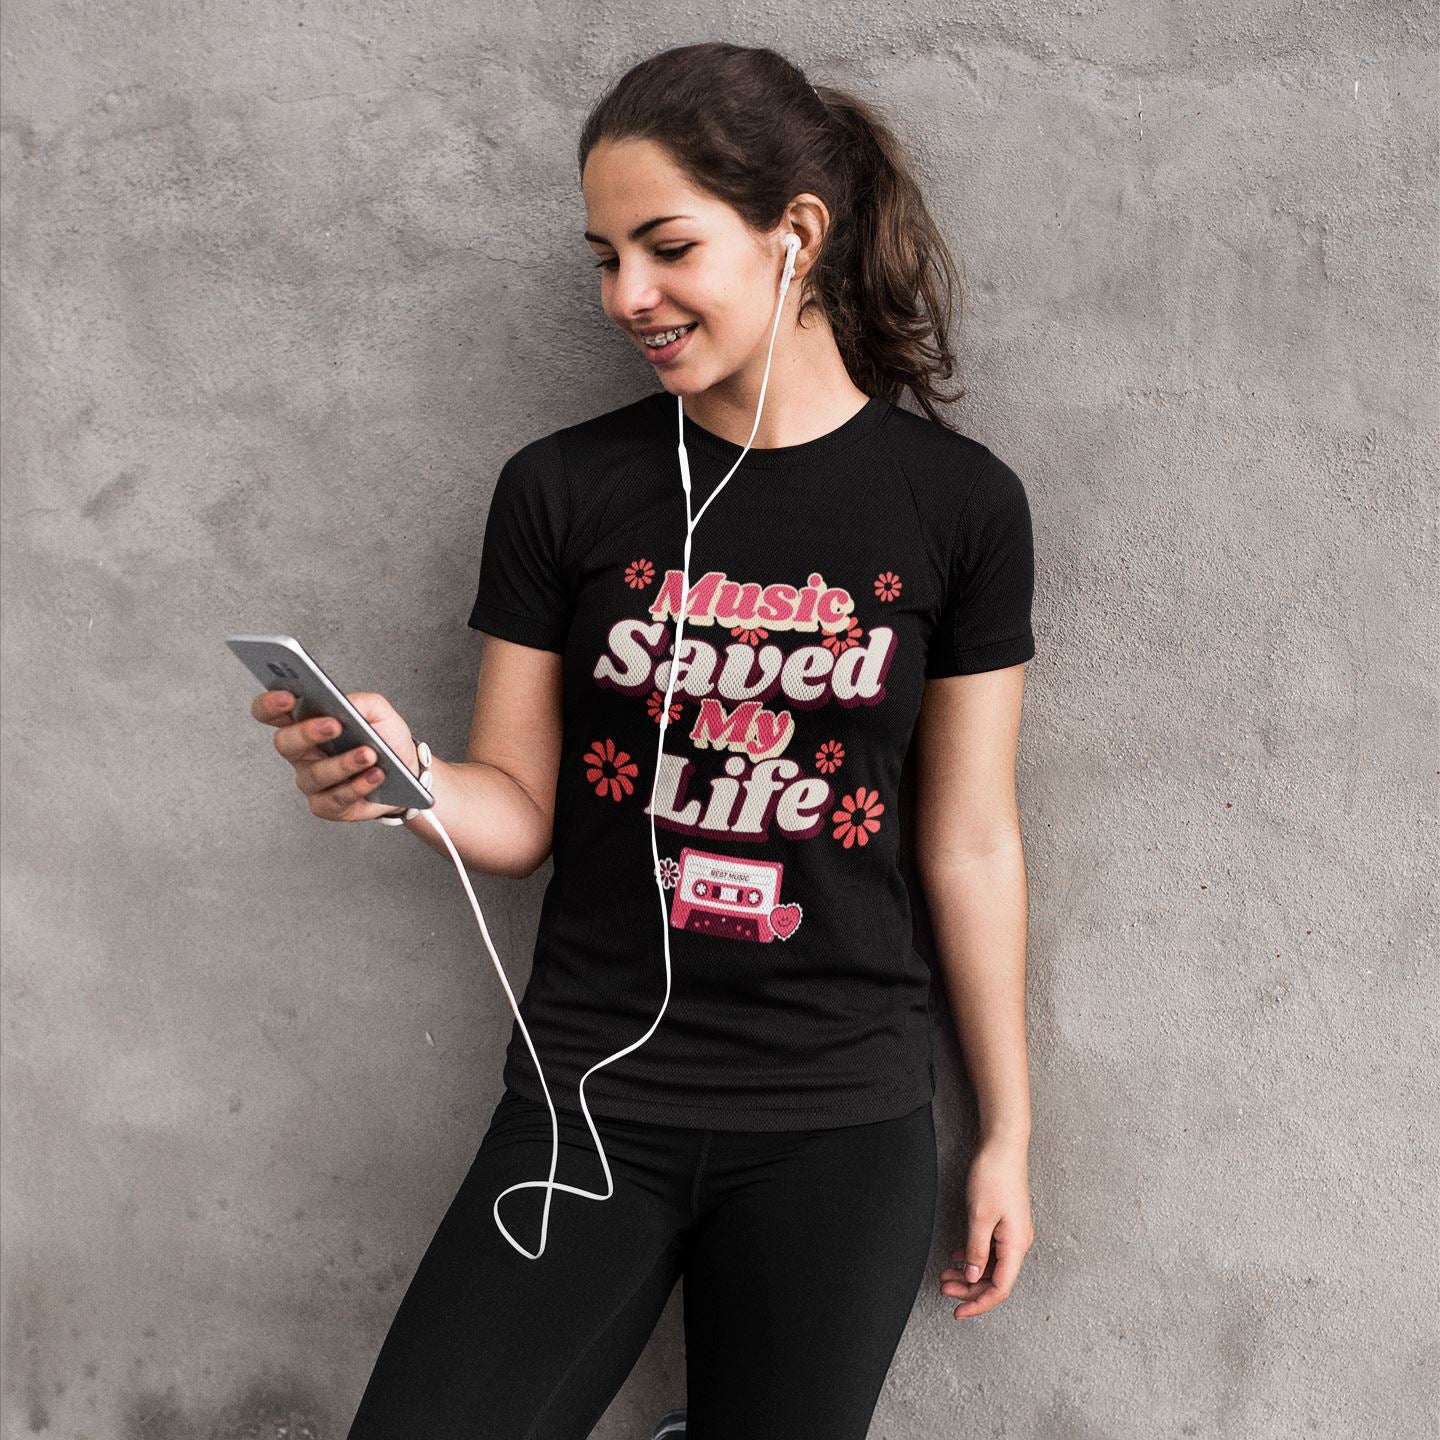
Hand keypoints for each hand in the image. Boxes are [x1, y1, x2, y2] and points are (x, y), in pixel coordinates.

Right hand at [251, 688, 419, 821]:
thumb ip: (361, 702)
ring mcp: (311, 780)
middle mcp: (301, 752)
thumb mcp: (378, 711)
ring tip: (369, 754)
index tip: (287, 697)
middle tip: (334, 725)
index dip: (270, 704)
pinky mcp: (326, 805)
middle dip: (307, 733)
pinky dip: (357, 787)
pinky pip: (335, 799)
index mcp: (305, 722)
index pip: (271, 712)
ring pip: (315, 774)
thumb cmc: (384, 737)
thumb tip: (345, 704)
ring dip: (343, 764)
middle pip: (285, 742)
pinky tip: (375, 776)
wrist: (407, 769)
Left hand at [938, 1134, 1033, 1319]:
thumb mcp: (980, 1216)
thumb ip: (977, 1249)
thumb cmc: (994, 1176)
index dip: (979, 1303)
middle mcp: (1018, 1243)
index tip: (959, 1312)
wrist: (1003, 1147)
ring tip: (946, 1274)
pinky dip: (974, 1256)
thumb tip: (974, 1277)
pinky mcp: (1005, 1223)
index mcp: (1016, 1245)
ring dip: (970, 1273)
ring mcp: (1012, 1233)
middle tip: (944, 1289)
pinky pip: (991, 1249)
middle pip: (995, 1279)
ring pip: (991, 1265)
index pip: (1000, 1288)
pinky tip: (958, 1255)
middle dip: (969, 1289)